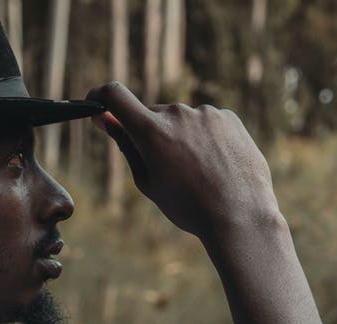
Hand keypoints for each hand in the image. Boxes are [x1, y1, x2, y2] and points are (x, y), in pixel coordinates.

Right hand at [85, 82, 279, 238]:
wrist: (240, 215)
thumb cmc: (189, 206)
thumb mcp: (148, 182)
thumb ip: (126, 146)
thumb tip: (107, 120)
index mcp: (152, 131)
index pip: (114, 95)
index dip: (100, 97)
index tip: (97, 107)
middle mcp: (178, 114)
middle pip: (152, 115)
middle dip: (150, 133)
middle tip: (167, 168)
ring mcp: (206, 113)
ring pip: (182, 120)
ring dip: (181, 137)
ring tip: (199, 173)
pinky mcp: (228, 117)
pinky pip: (206, 123)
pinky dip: (205, 139)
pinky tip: (216, 165)